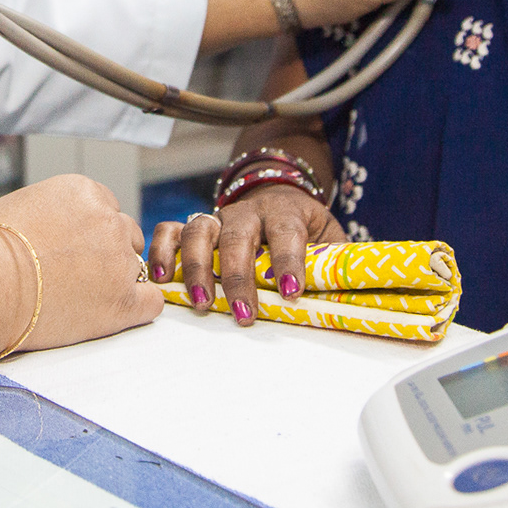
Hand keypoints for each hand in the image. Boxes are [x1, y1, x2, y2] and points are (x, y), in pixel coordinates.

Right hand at [0, 174, 161, 359]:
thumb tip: (50, 223)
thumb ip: (52, 210)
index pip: (107, 208)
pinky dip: (137, 308)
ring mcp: (120, 262)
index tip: (73, 247)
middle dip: (107, 252)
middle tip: (78, 273)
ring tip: (83, 296)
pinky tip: (114, 313)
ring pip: (137, 267)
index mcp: (85, 193)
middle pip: (126, 234)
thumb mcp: (21, 205)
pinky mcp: (123, 303)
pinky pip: (151, 303)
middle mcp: (109, 221)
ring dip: (118, 279)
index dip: (90, 231)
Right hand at [146, 184, 343, 324]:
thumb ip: (332, 262)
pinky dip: (162, 250)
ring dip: (197, 267)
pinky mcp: (195, 224)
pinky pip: (171, 229)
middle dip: (238, 276)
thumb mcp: (328, 238)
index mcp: (285, 211)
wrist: (281, 195)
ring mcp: (218, 216)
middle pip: (237, 235)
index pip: (286, 232)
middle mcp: (248, 210)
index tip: (291, 293)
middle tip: (244, 313)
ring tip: (200, 302)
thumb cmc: (305, 227)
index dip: (288, 261)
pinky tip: (161, 277)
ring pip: (200, 230)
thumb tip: (345, 294)